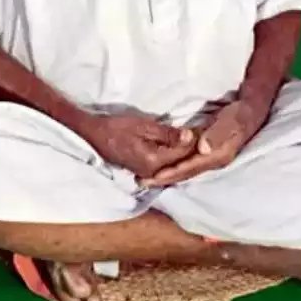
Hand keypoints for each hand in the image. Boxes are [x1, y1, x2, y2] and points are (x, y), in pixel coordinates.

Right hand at [79, 114, 196, 179]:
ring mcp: (148, 175)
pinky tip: (181, 148)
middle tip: (204, 133)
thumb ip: (167, 133)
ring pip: (174, 166)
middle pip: (181, 163)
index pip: (183, 153)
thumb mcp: (143, 125)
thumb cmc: (117, 127)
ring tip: (196, 139)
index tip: (206, 128)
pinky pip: (166, 167)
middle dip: (193, 150)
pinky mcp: (145, 172)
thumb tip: (190, 136)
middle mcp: (153, 173)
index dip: (196, 140)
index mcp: (153, 161)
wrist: (94, 135)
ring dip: (185, 154)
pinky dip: (175, 158)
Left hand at [139, 99, 265, 187]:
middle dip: (164, 179)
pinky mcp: (207, 152)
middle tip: (142, 183)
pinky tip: (164, 167)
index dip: (171, 173)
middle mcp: (212, 161)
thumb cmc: (240, 114)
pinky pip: (187, 162)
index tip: (153, 178)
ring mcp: (210, 158)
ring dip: (167, 174)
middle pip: (185, 173)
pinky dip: (174, 166)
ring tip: (147, 179)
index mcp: (217, 156)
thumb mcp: (232, 121)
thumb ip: (217, 134)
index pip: (189, 167)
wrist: (251, 111)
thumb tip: (203, 148)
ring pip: (185, 169)